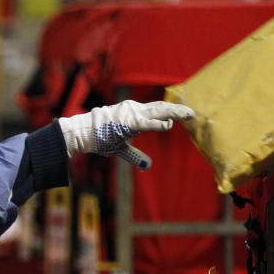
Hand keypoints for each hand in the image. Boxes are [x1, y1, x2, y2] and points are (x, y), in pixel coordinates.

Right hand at [58, 100, 193, 169]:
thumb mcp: (120, 149)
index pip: (156, 109)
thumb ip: (135, 155)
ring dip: (173, 112)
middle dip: (177, 110)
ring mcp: (130, 115)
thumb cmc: (98, 138)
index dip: (171, 111)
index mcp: (133, 113)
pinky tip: (169, 124)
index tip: (184, 114)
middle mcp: (134, 110)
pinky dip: (157, 124)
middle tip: (192, 113)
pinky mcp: (126, 123)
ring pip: (157, 111)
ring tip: (187, 114)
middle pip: (161, 107)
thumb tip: (148, 165)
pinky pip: (145, 123)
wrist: (81, 133)